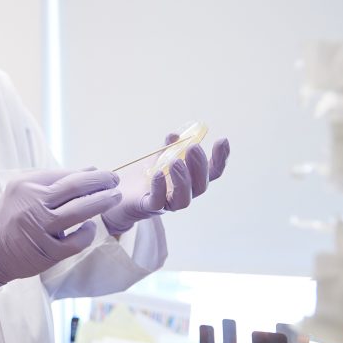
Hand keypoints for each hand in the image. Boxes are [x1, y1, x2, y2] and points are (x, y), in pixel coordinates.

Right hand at [0, 168, 120, 292]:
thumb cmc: (9, 217)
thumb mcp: (23, 191)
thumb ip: (54, 180)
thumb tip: (90, 170)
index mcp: (26, 185)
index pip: (65, 175)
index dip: (89, 174)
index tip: (105, 174)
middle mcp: (32, 204)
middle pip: (75, 188)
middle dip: (101, 182)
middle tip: (115, 180)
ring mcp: (40, 228)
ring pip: (80, 212)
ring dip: (102, 202)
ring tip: (114, 198)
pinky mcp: (47, 252)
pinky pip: (77, 240)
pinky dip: (87, 233)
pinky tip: (90, 228)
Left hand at [101, 135, 229, 235]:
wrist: (120, 196)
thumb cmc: (144, 178)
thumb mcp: (158, 159)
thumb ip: (168, 149)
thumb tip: (175, 135)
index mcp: (189, 181)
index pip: (211, 172)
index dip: (220, 158)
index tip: (222, 140)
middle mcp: (182, 194)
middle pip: (200, 186)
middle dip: (199, 166)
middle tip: (193, 148)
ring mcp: (167, 204)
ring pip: (184, 199)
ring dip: (183, 180)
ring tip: (176, 162)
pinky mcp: (148, 207)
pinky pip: (158, 201)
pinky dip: (159, 187)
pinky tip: (158, 174)